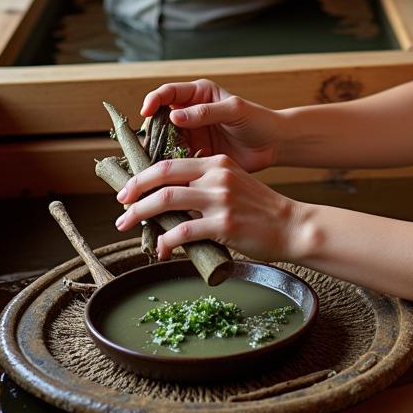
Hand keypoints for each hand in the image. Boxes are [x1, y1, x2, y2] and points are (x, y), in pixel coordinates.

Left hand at [114, 154, 299, 260]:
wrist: (291, 225)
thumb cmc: (259, 210)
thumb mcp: (232, 185)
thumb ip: (203, 188)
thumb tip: (166, 205)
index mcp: (217, 163)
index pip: (170, 162)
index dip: (143, 176)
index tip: (128, 191)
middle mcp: (217, 175)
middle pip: (163, 176)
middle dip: (134, 192)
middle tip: (121, 208)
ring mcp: (221, 199)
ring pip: (167, 200)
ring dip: (140, 214)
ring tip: (127, 225)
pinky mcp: (224, 224)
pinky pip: (183, 231)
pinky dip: (165, 241)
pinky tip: (161, 249)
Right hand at [139, 79, 278, 171]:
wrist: (272, 144)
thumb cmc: (258, 120)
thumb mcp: (234, 110)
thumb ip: (205, 112)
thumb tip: (174, 115)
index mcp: (198, 94)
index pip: (168, 93)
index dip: (153, 100)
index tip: (146, 112)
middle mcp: (189, 113)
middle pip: (159, 119)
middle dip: (148, 131)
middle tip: (142, 145)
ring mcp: (190, 135)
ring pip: (162, 141)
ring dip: (154, 152)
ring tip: (147, 164)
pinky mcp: (193, 155)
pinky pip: (173, 160)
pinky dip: (166, 167)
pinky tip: (162, 175)